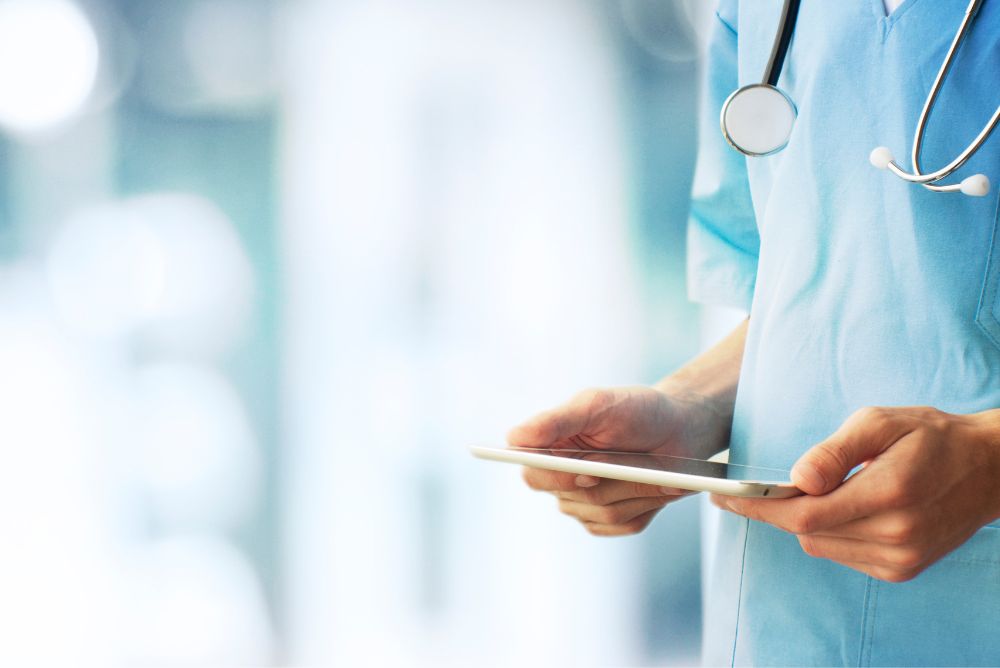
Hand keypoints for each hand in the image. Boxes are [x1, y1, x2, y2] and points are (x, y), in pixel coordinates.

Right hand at [508, 386, 725, 536]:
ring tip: (653, 466)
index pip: (534, 476)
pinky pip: (624, 523)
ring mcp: (585, 503)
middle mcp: (562, 480)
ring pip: (603, 512)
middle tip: (634, 460)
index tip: (587, 472)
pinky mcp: (611, 520)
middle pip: (572, 498)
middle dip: (610, 479)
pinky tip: (656, 484)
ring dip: (635, 488)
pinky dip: (647, 502)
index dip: (557, 479)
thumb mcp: (596, 405)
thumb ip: (555, 421)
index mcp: (550, 449)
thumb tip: (514, 438)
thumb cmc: (634, 410)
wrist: (678, 428)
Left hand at [711, 406, 999, 581]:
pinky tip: (845, 508)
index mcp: (889, 494)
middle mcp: (895, 536)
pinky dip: (830, 532)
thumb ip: (835, 451)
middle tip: (751, 489)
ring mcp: (900, 559)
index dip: (758, 507)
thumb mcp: (880, 423)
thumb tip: (798, 477)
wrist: (988, 470)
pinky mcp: (901, 570)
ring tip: (822, 489)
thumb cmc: (930, 436)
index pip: (804, 514)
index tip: (721, 496)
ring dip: (806, 520)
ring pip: (820, 545)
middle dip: (775, 510)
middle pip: (807, 532)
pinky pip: (841, 553)